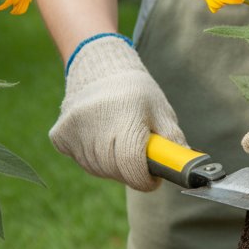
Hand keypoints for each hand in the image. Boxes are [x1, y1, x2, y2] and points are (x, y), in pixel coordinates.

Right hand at [49, 35, 185, 191]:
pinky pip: (81, 161)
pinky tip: (101, 138)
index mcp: (125, 115)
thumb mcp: (162, 112)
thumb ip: (174, 142)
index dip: (145, 179)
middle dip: (131, 173)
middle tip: (138, 159)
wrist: (101, 69)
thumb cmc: (138, 93)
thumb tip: (188, 170)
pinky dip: (94, 158)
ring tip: (119, 141)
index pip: (131, 164)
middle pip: (114, 171)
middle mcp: (95, 122)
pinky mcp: (60, 135)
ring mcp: (74, 129)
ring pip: (98, 170)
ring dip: (112, 166)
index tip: (152, 179)